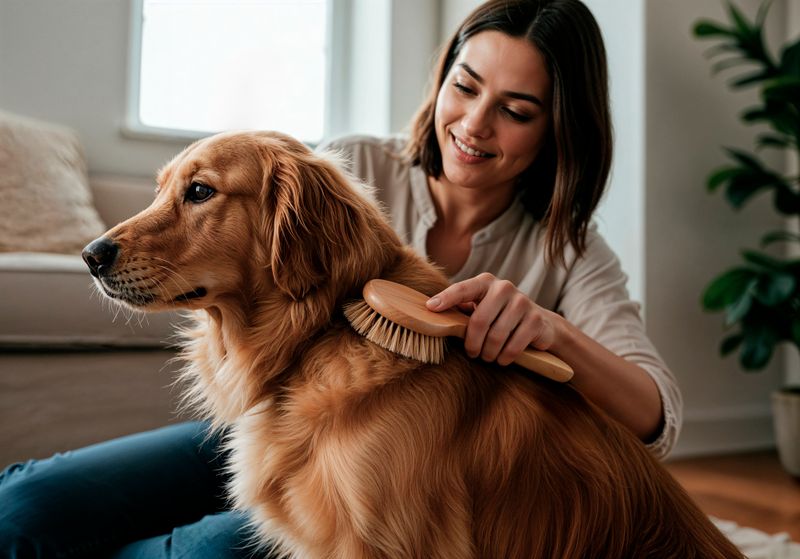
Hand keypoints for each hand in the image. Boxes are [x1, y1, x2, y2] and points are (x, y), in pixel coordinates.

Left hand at [426, 273, 561, 365]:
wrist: (539, 323)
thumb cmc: (499, 317)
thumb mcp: (479, 309)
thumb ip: (460, 310)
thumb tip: (431, 312)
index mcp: (485, 283)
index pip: (463, 289)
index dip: (446, 298)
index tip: (431, 307)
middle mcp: (504, 287)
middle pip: (479, 320)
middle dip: (472, 343)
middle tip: (472, 353)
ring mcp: (522, 302)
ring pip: (496, 336)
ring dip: (489, 353)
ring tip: (487, 356)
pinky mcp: (535, 319)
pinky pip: (513, 346)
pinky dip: (505, 357)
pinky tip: (502, 359)